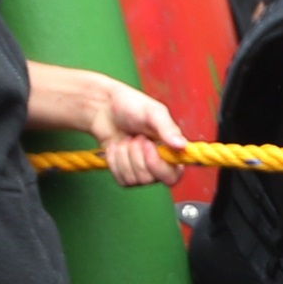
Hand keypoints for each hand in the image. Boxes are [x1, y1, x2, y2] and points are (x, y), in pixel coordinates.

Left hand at [29, 63, 184, 185]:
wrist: (100, 105)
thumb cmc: (128, 103)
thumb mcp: (152, 110)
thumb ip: (168, 128)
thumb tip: (182, 147)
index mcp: (169, 147)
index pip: (176, 174)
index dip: (161, 166)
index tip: (148, 146)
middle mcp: (157, 160)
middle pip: (153, 179)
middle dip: (138, 158)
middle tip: (132, 139)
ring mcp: (138, 167)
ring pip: (135, 180)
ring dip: (124, 159)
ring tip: (122, 140)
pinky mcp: (122, 170)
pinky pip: (121, 179)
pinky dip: (114, 163)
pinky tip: (113, 148)